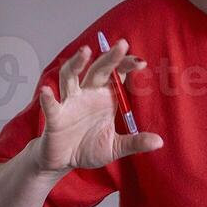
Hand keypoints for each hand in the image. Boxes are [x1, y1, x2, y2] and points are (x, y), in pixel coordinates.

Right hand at [35, 37, 162, 172]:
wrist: (63, 162)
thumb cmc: (88, 148)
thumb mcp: (116, 147)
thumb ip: (135, 142)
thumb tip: (159, 142)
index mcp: (104, 97)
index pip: (117, 74)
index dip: (127, 65)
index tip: (141, 62)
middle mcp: (86, 94)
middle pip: (97, 70)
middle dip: (109, 57)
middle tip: (122, 44)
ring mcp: (69, 103)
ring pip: (70, 77)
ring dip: (77, 64)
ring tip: (85, 51)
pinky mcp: (55, 118)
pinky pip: (52, 106)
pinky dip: (48, 98)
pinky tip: (47, 91)